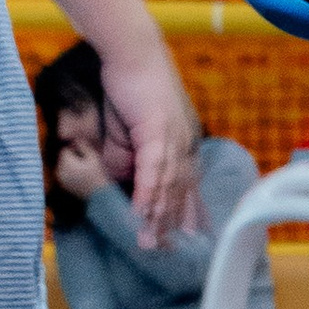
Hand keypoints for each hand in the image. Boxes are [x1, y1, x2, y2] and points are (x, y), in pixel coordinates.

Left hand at [52, 135, 106, 209]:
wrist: (98, 194)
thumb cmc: (97, 174)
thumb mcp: (93, 157)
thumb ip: (83, 146)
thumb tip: (75, 139)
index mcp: (66, 163)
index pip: (65, 150)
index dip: (74, 150)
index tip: (84, 156)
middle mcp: (60, 170)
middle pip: (62, 158)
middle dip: (71, 158)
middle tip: (85, 163)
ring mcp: (60, 179)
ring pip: (63, 166)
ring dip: (70, 165)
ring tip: (83, 170)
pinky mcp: (63, 184)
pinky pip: (64, 174)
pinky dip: (69, 173)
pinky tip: (80, 177)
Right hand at [98, 39, 201, 248]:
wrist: (132, 52)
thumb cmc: (130, 88)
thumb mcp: (126, 134)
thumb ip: (125, 161)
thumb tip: (120, 183)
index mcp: (183, 145)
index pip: (188, 186)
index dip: (187, 214)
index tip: (188, 240)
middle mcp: (185, 144)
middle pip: (182, 192)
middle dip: (175, 226)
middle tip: (170, 256)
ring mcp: (175, 138)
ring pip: (169, 186)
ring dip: (159, 218)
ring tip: (150, 244)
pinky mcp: (158, 130)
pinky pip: (153, 169)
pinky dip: (149, 193)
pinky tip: (143, 214)